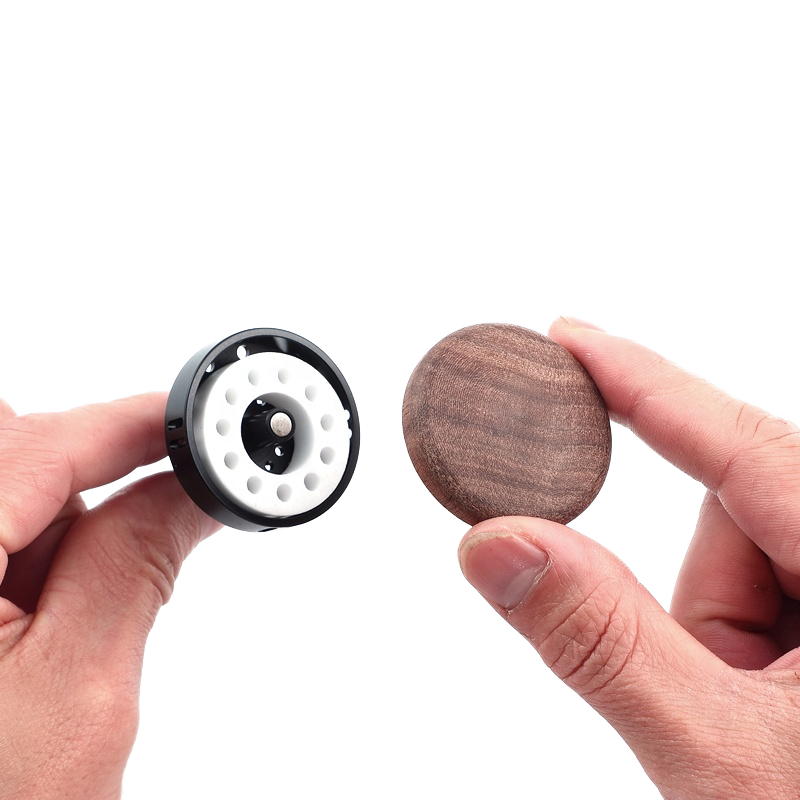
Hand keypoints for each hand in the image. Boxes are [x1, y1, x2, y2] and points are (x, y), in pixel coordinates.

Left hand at [0, 394, 218, 799]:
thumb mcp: (79, 688)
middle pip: (17, 459)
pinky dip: (38, 566)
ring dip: (63, 540)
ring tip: (66, 631)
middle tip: (144, 536)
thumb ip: (136, 561)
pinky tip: (41, 629)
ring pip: (12, 501)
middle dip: (92, 483)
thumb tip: (189, 489)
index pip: (43, 443)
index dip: (134, 424)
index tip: (200, 429)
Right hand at [459, 319, 799, 798]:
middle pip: (742, 514)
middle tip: (707, 695)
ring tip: (753, 726)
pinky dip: (748, 641)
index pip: (741, 444)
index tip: (567, 337)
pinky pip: (771, 590)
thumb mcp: (721, 758)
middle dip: (702, 595)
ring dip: (724, 632)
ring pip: (750, 558)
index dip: (642, 381)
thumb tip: (495, 542)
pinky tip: (774, 716)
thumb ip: (601, 642)